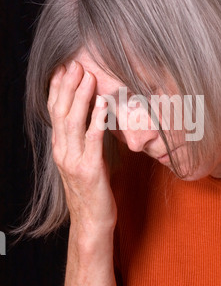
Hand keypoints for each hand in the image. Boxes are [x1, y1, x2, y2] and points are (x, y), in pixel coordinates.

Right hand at [47, 60, 116, 248]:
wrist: (91, 221)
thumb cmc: (90, 189)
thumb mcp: (80, 160)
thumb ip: (81, 139)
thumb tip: (90, 114)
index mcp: (60, 147)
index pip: (54, 112)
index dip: (58, 89)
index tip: (64, 68)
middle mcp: (62, 152)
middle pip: (61, 112)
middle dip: (68, 86)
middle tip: (76, 64)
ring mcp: (74, 161)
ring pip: (73, 122)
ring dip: (81, 97)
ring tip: (88, 76)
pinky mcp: (90, 170)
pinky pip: (93, 140)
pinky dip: (96, 119)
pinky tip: (102, 103)